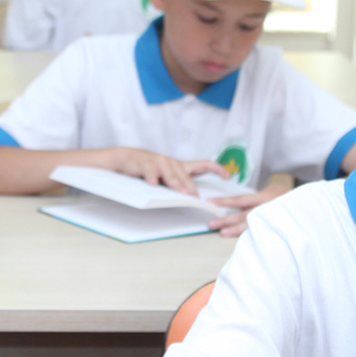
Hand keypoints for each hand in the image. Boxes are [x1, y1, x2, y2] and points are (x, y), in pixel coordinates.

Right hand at [110, 149, 226, 194]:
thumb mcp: (166, 175)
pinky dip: (152, 178)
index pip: (204, 164)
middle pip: (185, 176)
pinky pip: (151, 172)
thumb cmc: (149, 168)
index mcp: (180, 165)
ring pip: (171, 175)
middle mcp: (172, 162)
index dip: (217, 169)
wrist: (127, 157)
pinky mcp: (146, 164)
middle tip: (196, 199)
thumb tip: (192, 196)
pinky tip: (153, 183)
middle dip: (191, 188)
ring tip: (183, 193)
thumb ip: (178, 182)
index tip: (227, 176)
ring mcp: (159, 162)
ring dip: (177, 185)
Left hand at [206, 182, 290, 236]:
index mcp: (265, 197)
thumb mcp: (274, 191)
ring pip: (250, 226)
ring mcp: (272, 220)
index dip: (225, 201)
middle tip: (211, 223)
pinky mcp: (276, 229)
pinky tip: (241, 241)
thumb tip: (240, 204)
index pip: (240, 199)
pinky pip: (260, 233)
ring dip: (235, 230)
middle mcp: (267, 208)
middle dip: (226, 219)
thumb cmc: (290, 197)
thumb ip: (258, 198)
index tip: (211, 202)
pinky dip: (249, 237)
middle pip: (242, 215)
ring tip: (222, 232)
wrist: (309, 205)